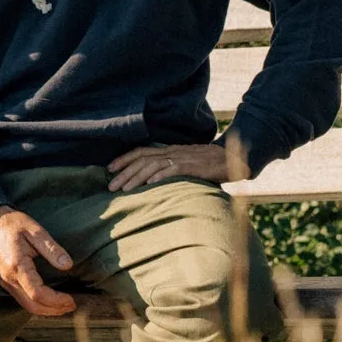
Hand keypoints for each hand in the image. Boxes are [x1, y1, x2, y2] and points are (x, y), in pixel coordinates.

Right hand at [0, 208, 76, 315]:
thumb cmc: (12, 224)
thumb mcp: (35, 230)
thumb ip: (52, 249)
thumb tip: (68, 265)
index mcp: (17, 266)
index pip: (37, 293)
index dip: (56, 300)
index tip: (72, 299)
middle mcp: (9, 278)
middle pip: (32, 305)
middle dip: (54, 310)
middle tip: (72, 306)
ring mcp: (5, 282)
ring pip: (27, 305)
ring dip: (47, 310)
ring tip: (64, 306)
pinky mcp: (5, 281)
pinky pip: (22, 300)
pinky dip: (38, 305)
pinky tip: (50, 301)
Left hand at [106, 141, 235, 194]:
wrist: (232, 159)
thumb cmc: (209, 165)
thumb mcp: (186, 165)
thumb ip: (171, 170)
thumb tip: (154, 182)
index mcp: (169, 151)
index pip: (141, 152)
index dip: (124, 159)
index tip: (109, 168)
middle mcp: (172, 152)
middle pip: (142, 159)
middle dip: (124, 172)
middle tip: (110, 186)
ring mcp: (182, 158)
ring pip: (152, 165)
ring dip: (136, 177)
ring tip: (124, 190)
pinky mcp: (193, 166)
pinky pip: (172, 170)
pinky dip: (160, 176)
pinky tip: (149, 184)